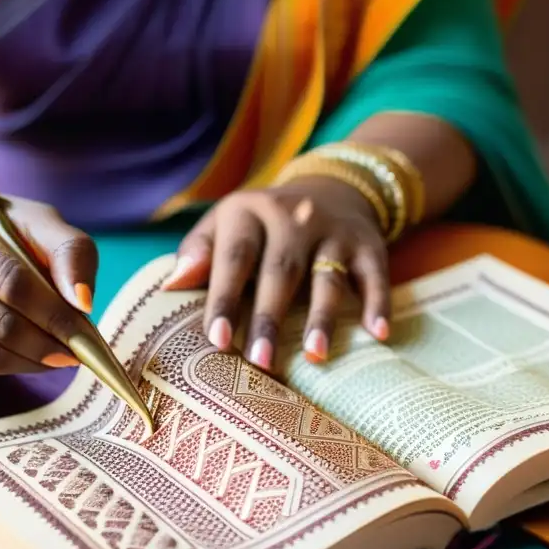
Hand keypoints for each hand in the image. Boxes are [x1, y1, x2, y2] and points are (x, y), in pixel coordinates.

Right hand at [0, 195, 96, 378]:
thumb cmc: (0, 237)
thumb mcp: (38, 227)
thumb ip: (71, 253)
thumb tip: (83, 301)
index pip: (8, 276)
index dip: (53, 312)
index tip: (82, 335)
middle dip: (43, 342)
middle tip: (73, 353)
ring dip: (23, 360)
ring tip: (51, 356)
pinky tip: (14, 356)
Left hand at [163, 177, 390, 370]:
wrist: (332, 186)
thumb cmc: (263, 225)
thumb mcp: (226, 223)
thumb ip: (198, 252)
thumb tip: (170, 286)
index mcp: (248, 211)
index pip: (234, 257)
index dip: (225, 298)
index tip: (218, 340)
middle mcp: (293, 216)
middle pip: (280, 272)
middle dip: (270, 318)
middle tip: (261, 362)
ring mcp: (333, 231)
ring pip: (327, 277)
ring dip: (322, 318)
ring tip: (315, 356)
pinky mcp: (368, 245)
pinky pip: (375, 276)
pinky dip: (378, 305)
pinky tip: (378, 335)